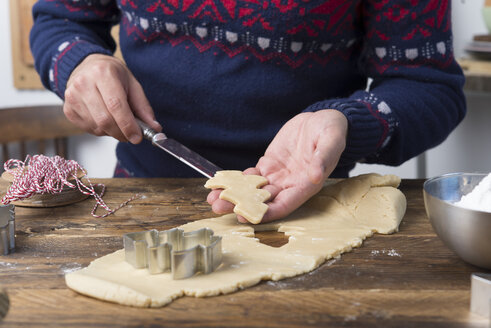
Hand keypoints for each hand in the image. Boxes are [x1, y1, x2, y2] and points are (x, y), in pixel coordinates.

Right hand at [64, 54, 161, 142]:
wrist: (86, 66)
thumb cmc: (111, 74)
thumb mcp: (132, 84)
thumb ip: (143, 107)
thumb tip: (154, 128)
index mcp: (103, 74)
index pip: (116, 105)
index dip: (128, 125)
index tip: (137, 137)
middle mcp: (84, 84)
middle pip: (105, 120)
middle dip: (122, 132)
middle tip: (131, 135)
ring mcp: (72, 97)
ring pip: (97, 127)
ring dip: (112, 132)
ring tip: (117, 121)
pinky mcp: (68, 109)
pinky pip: (88, 129)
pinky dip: (101, 130)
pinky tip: (104, 119)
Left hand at [207, 109, 347, 222]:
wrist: (323, 120)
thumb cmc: (332, 132)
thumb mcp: (332, 141)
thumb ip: (323, 159)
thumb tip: (315, 176)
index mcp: (305, 185)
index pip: (284, 205)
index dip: (264, 213)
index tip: (245, 216)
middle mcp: (289, 185)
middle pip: (262, 201)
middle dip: (240, 205)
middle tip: (219, 207)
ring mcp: (277, 175)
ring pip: (252, 190)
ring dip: (233, 194)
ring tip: (212, 198)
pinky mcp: (269, 164)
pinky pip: (250, 175)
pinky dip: (236, 179)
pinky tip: (221, 181)